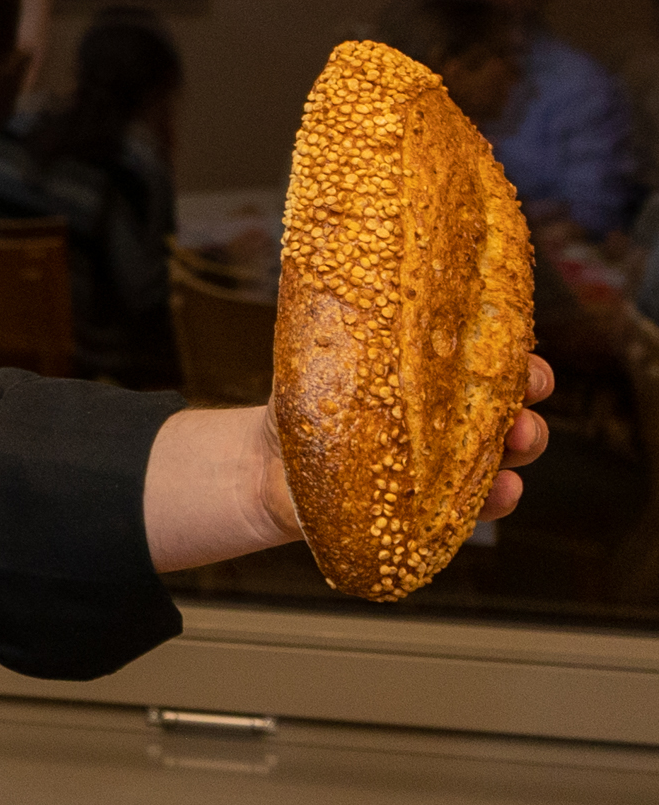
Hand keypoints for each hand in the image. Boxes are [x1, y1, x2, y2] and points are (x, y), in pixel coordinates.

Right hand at [0, 26, 23, 148]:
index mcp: (8, 74)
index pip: (25, 57)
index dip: (21, 50)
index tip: (16, 47)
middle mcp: (14, 90)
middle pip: (21, 74)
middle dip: (12, 68)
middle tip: (1, 62)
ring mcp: (9, 106)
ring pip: (14, 92)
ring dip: (6, 87)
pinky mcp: (2, 119)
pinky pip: (5, 107)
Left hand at [238, 352, 555, 550]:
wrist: (275, 468)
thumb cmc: (306, 405)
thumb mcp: (320, 367)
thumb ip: (338, 340)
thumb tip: (327, 297)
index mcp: (438, 378)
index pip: (493, 364)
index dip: (518, 361)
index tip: (523, 358)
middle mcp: (454, 420)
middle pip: (513, 408)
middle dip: (529, 400)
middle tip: (524, 397)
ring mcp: (450, 465)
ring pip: (507, 455)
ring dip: (525, 446)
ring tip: (517, 440)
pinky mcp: (436, 507)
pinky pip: (478, 506)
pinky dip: (497, 500)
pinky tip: (503, 488)